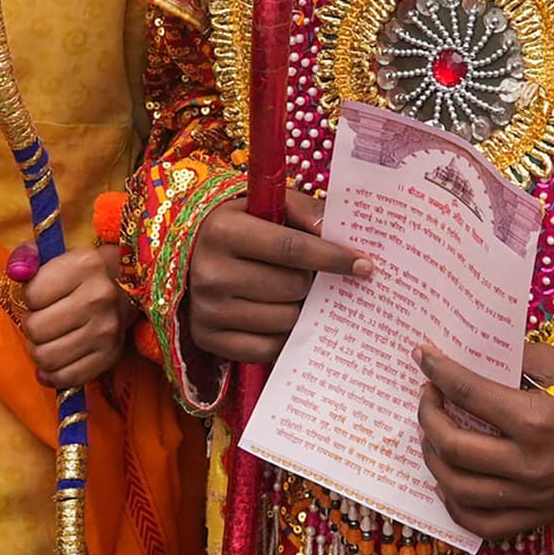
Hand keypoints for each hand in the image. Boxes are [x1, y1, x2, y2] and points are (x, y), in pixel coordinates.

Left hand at [24, 246, 126, 387]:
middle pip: (36, 329)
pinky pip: (67, 377)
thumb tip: (16, 272)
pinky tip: (54, 362)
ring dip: (40, 351)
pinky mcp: (111, 355)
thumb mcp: (53, 255)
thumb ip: (26, 256)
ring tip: (49, 339)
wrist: (126, 287)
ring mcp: (107, 329)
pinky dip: (53, 374)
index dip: (29, 298)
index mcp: (85, 265)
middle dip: (32, 327)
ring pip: (47, 358)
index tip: (41, 295)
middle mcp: (100, 297)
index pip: (31, 295)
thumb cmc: (79, 273)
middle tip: (43, 320)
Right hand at [183, 187, 364, 364]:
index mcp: (223, 231)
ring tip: (293, 294)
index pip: (292, 249)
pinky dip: (284, 335)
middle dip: (312, 281)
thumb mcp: (266, 206)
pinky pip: (268, 348)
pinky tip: (282, 316)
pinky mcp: (207, 339)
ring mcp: (207, 310)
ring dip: (301, 308)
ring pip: (285, 320)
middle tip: (310, 275)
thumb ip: (305, 213)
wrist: (189, 255)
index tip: (364, 265)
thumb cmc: (240, 226)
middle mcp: (210, 272)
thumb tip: (343, 237)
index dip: (333, 257)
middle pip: (293, 287)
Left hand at [418, 341, 553, 541]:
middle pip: (454, 446)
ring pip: (458, 487)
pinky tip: (446, 481)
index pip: (470, 393)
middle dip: (429, 416)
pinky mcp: (535, 518)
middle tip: (427, 398)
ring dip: (433, 459)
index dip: (440, 372)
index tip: (424, 358)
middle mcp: (530, 464)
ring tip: (431, 438)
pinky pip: (479, 523)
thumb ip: (516, 357)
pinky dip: (453, 504)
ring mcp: (532, 496)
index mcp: (537, 421)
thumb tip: (469, 352)